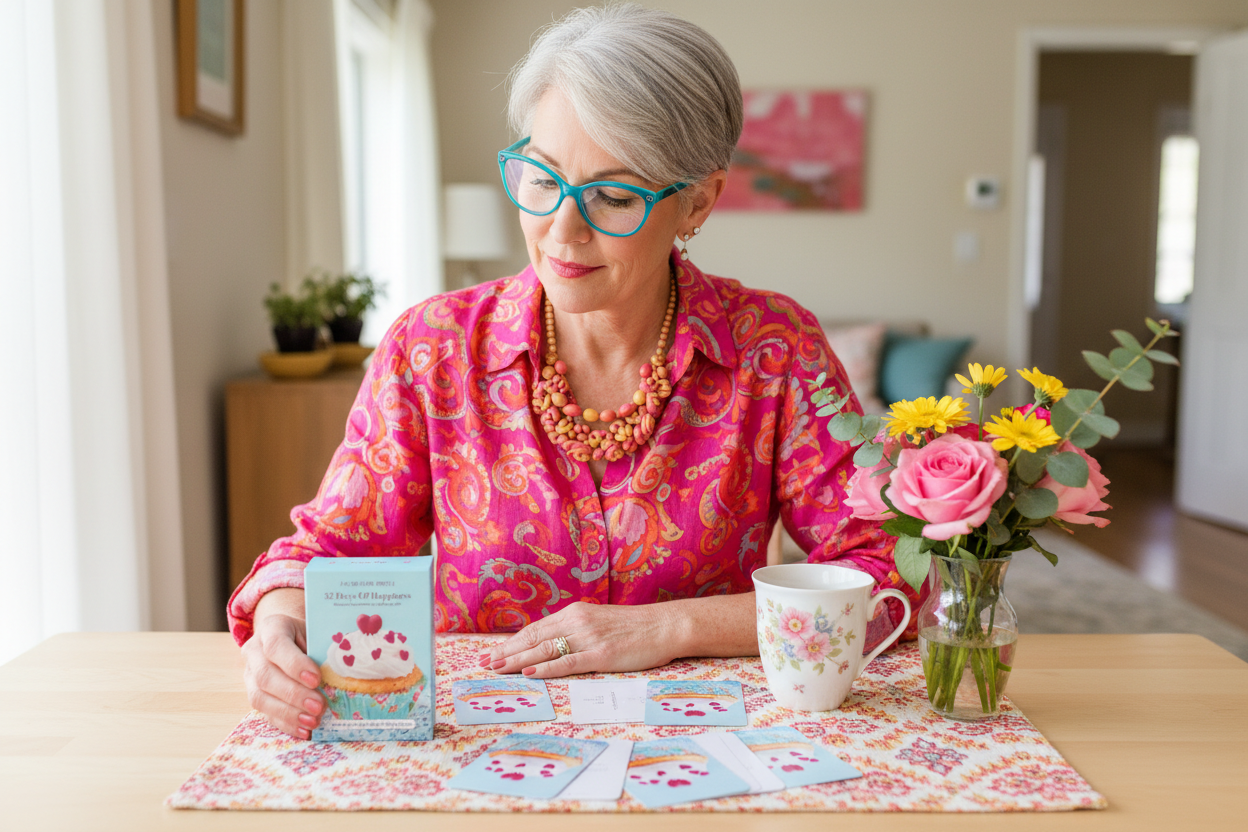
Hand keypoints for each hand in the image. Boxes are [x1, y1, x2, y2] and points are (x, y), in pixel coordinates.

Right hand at [241, 604, 324, 739]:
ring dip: (289, 713)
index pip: (276, 646)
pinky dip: (285, 724)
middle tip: (319, 706)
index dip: (295, 665)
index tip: (316, 679)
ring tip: (313, 721)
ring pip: (260, 697)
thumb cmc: (307, 634)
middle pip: (266, 676)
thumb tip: (344, 672)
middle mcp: (254, 651)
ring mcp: (249, 674)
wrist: (288, 636)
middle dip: (294, 694)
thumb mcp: (315, 632)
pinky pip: (265, 713)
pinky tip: (304, 731)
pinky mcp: (253, 694)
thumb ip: (322, 648)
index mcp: (271, 628)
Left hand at [478, 601, 683, 678]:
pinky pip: (568, 662)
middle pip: (533, 639)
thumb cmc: (632, 627)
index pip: (534, 630)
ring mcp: (589, 638)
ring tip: (497, 669)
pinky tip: (531, 673)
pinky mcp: (602, 655)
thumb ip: (574, 630)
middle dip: (506, 652)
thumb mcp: (598, 622)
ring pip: (545, 650)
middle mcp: (577, 622)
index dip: (510, 642)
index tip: (491, 653)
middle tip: (483, 664)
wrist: (664, 625)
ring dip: (518, 661)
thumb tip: (549, 645)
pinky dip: (547, 668)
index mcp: (574, 613)